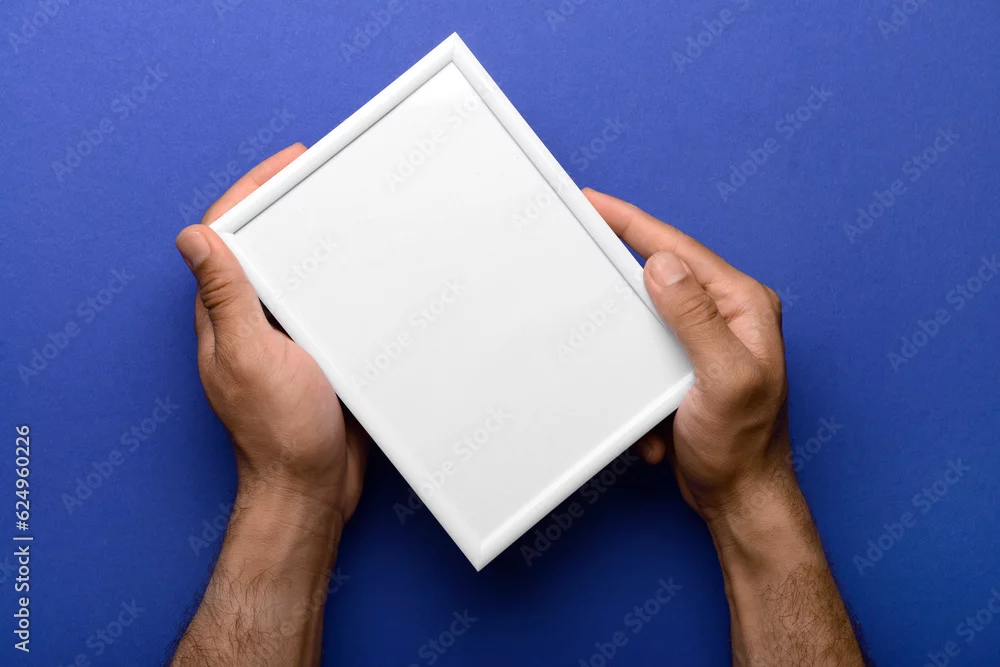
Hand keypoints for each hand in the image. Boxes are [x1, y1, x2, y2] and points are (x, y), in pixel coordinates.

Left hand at [175, 143, 366, 524]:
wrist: (313, 487)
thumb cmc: (280, 431)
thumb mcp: (251, 356)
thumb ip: (224, 298)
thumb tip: (192, 236)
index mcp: (225, 315)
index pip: (227, 236)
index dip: (252, 191)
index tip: (288, 162)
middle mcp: (250, 322)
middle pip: (262, 247)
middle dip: (288, 205)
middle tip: (325, 174)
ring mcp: (284, 338)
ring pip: (297, 273)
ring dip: (317, 238)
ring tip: (348, 207)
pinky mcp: (316, 355)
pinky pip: (325, 304)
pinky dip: (341, 278)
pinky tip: (368, 269)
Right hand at [586, 190, 865, 665]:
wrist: (740, 497)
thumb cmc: (743, 447)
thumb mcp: (724, 379)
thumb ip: (695, 319)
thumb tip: (661, 266)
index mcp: (744, 306)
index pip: (680, 250)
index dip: (633, 223)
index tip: (595, 202)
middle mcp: (728, 315)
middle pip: (664, 270)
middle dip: (622, 259)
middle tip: (580, 235)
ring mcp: (707, 339)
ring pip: (650, 308)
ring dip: (624, 325)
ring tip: (596, 318)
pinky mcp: (687, 365)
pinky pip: (647, 346)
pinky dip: (632, 365)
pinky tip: (641, 399)